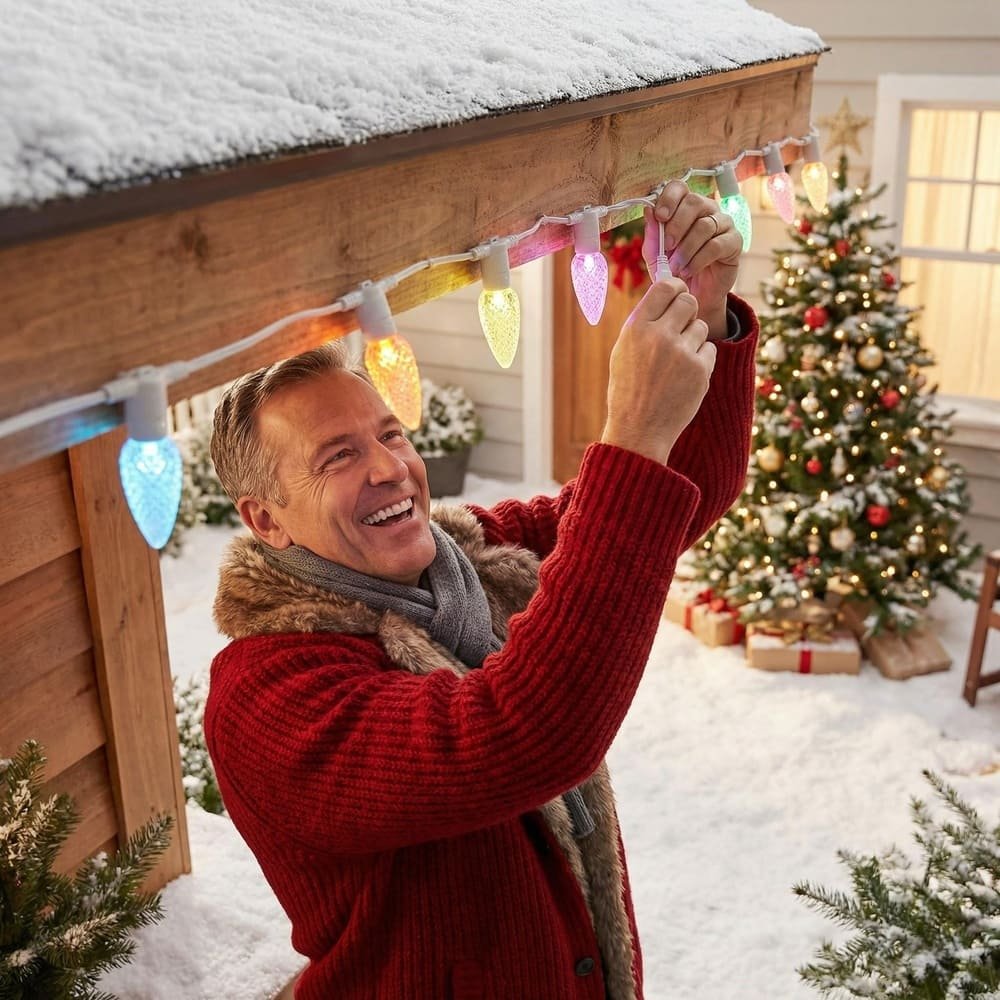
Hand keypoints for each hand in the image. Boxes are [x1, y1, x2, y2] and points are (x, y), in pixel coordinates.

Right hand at [601, 276, 716, 463]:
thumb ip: (644, 323)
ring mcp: (682, 354)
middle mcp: (659, 336)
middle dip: (687, 311)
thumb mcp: (624, 351)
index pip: (665, 287)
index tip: (677, 295)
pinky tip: (684, 376)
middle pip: (688, 301)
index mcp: (636, 328)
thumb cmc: (628, 389)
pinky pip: (709, 350)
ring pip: (700, 327)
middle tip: (680, 327)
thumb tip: (667, 294)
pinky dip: (701, 360)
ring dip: (693, 338)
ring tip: (676, 361)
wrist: (638, 431)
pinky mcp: (700, 371)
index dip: (675, 288)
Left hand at [642, 180, 741, 338]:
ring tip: (675, 267)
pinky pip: (716, 245)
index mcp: (685, 207)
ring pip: (705, 225)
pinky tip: (687, 271)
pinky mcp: (734, 242)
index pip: (680, 188)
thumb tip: (648, 209)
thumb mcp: (656, 255)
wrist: (692, 296)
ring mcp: (723, 224)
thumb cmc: (674, 271)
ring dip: (686, 249)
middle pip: (694, 202)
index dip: (669, 198)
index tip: (660, 217)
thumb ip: (653, 234)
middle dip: (677, 225)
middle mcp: (707, 210)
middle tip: (667, 247)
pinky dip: (698, 260)